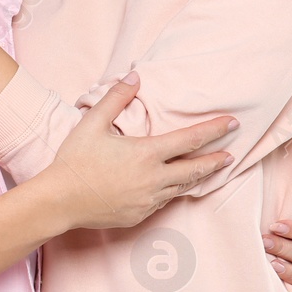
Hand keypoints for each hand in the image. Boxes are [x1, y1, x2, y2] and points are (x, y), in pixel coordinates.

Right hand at [40, 73, 236, 231]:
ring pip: (181, 188)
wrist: (59, 201)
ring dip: (197, 178)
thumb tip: (135, 75)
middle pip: (194, 169)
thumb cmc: (74, 160)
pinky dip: (172, 191)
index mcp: (146, 154)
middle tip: (231, 155)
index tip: (231, 124)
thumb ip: (116, 97)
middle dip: (215, 160)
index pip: (189, 140)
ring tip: (209, 170)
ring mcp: (148, 200)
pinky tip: (173, 187)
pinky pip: (163, 202)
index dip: (213, 131)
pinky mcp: (139, 215)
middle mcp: (153, 179)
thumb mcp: (92, 123)